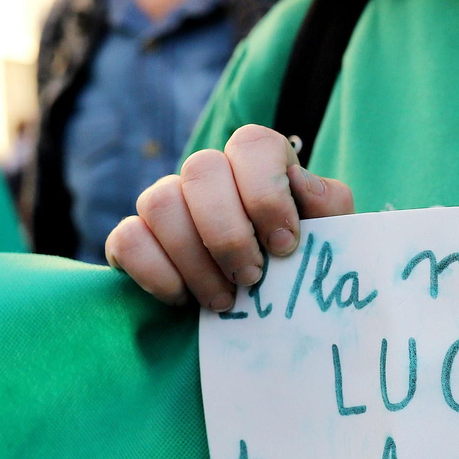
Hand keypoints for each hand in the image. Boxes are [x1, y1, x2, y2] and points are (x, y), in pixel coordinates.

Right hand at [105, 124, 354, 309]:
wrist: (267, 315)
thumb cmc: (301, 267)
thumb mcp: (331, 237)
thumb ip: (329, 205)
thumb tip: (300, 182)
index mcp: (258, 163)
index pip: (252, 144)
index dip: (266, 193)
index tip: (284, 246)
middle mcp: (208, 175)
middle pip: (200, 169)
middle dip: (228, 234)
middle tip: (253, 279)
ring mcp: (166, 203)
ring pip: (159, 202)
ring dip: (194, 261)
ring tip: (225, 301)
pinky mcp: (133, 239)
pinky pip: (127, 239)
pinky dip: (156, 273)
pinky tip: (184, 300)